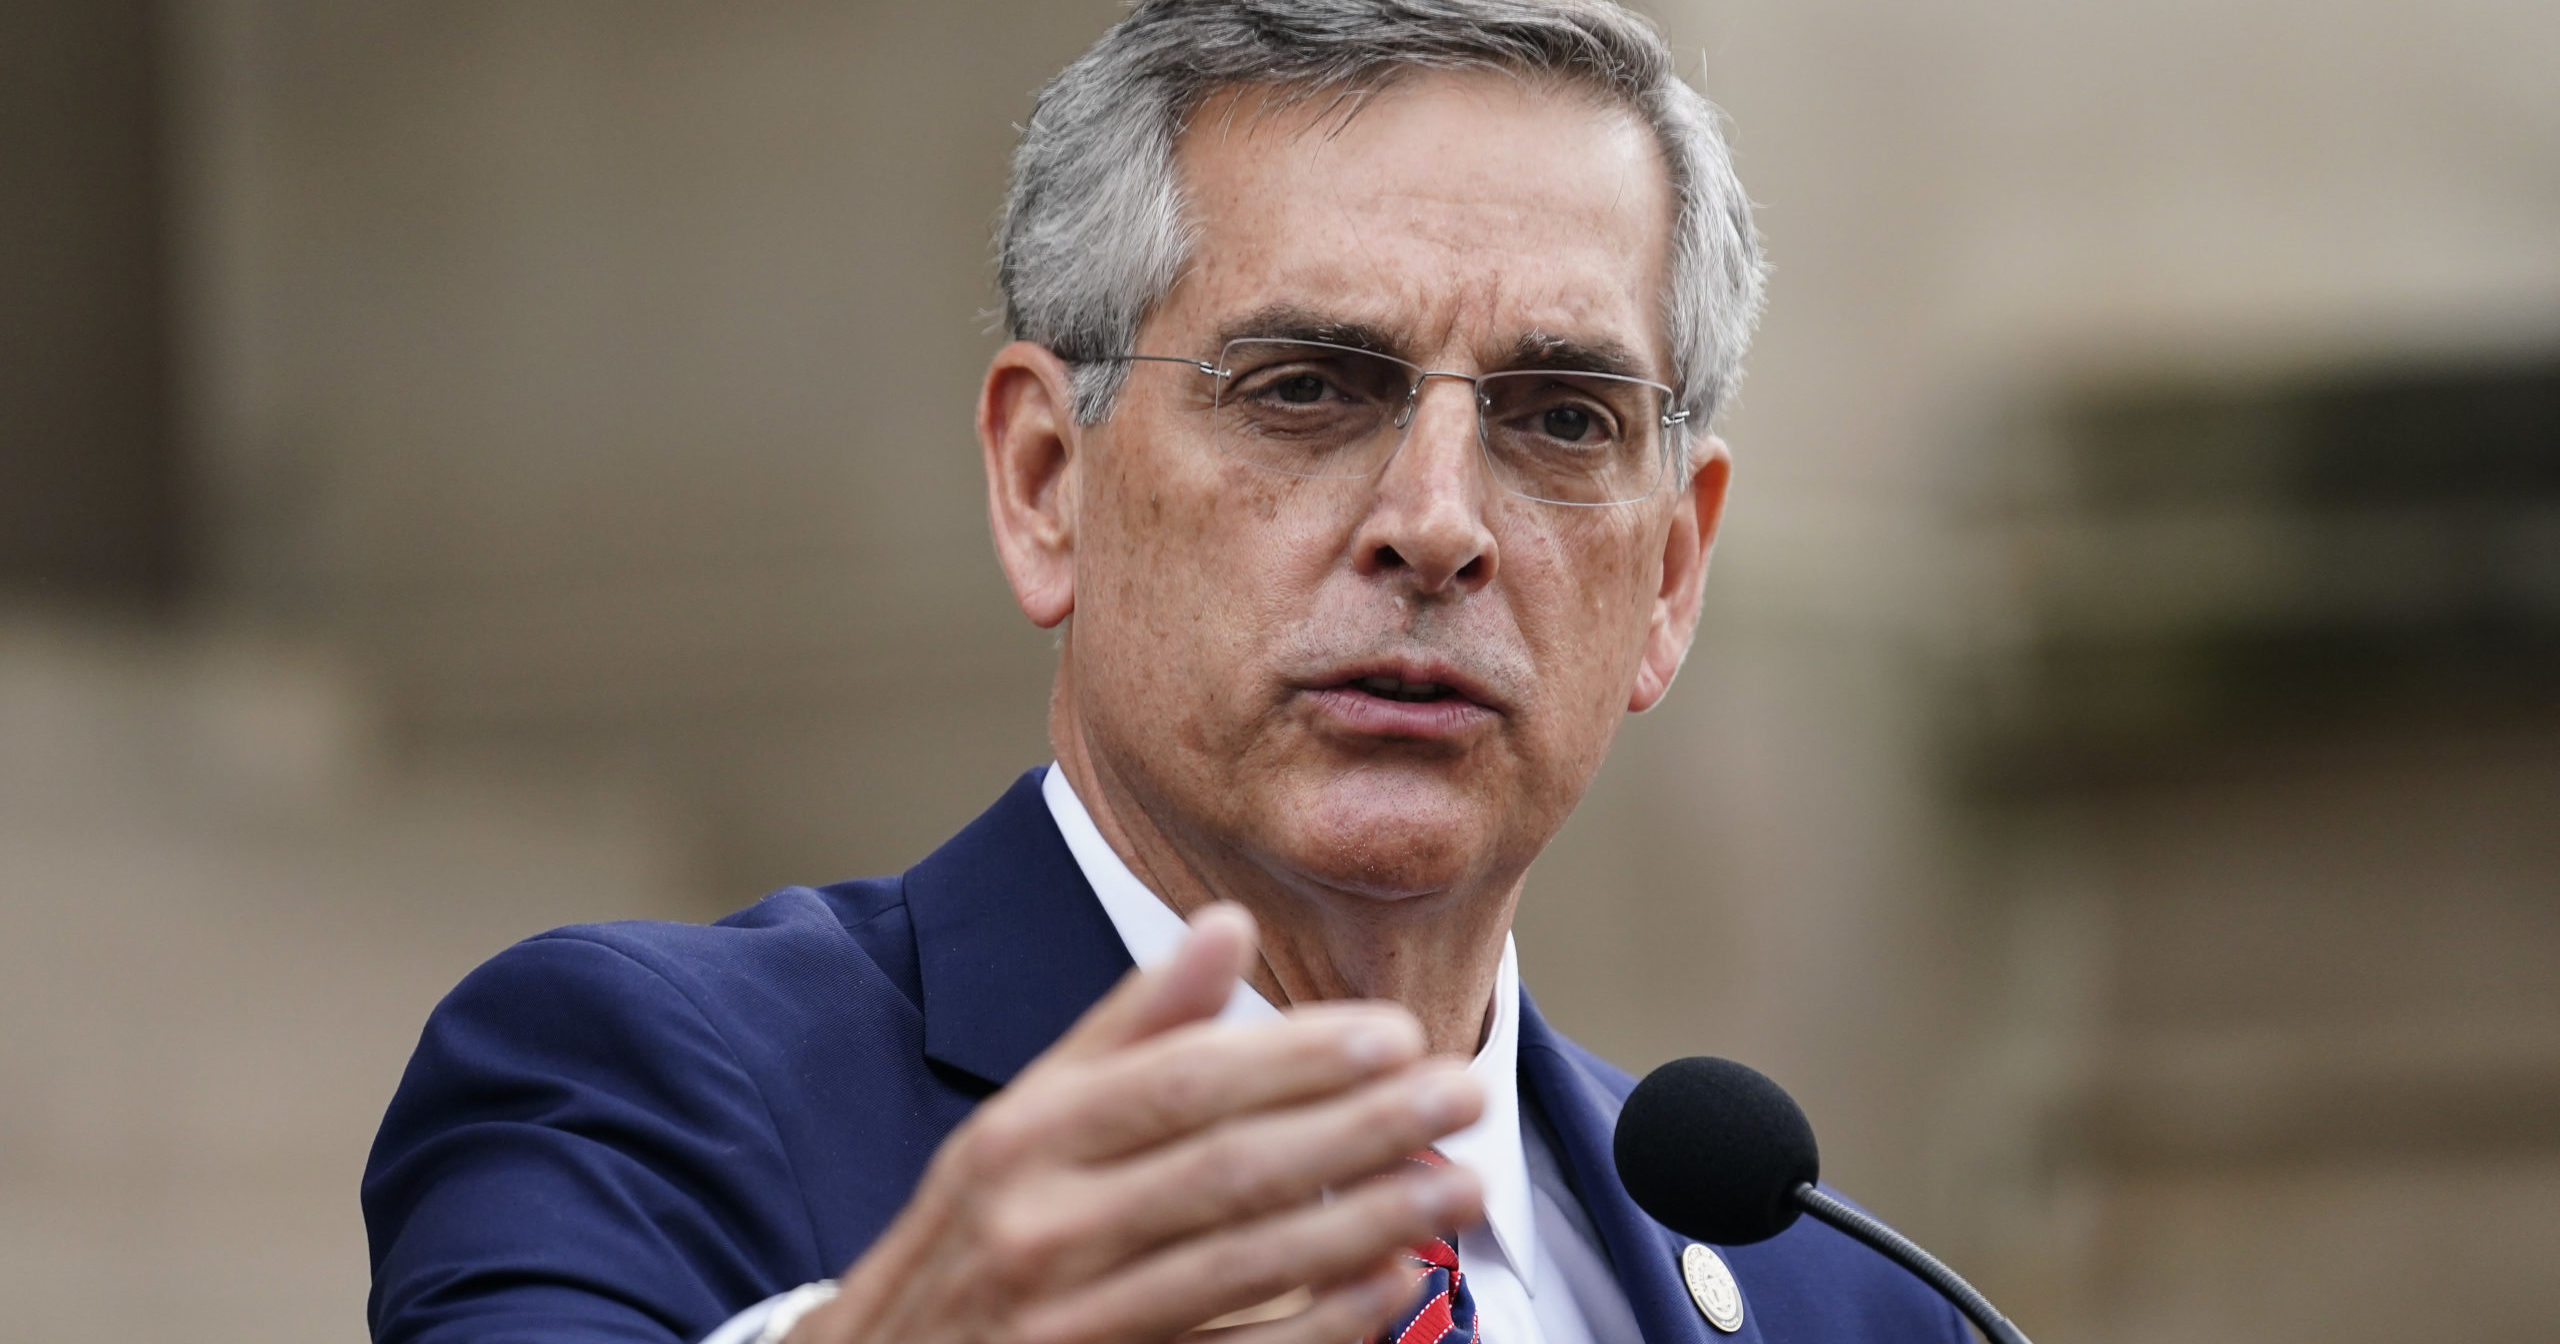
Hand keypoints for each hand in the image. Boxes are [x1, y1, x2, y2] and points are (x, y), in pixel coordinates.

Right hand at [786, 903, 1485, 1343]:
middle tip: (1463, 1094)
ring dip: (1367, 1220)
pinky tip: (1392, 1283)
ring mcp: (1068, 1323)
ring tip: (1460, 1184)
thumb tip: (1225, 924)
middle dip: (1361, 1129)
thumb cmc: (975, 1238)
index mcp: (1022, 1138)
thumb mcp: (1023, 1121)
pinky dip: (1321, 1322)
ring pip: (1244, 1260)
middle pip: (1228, 1166)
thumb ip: (1129, 1027)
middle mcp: (1039, 1226)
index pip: (1183, 1081)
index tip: (1398, 1034)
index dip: (1298, 1057)